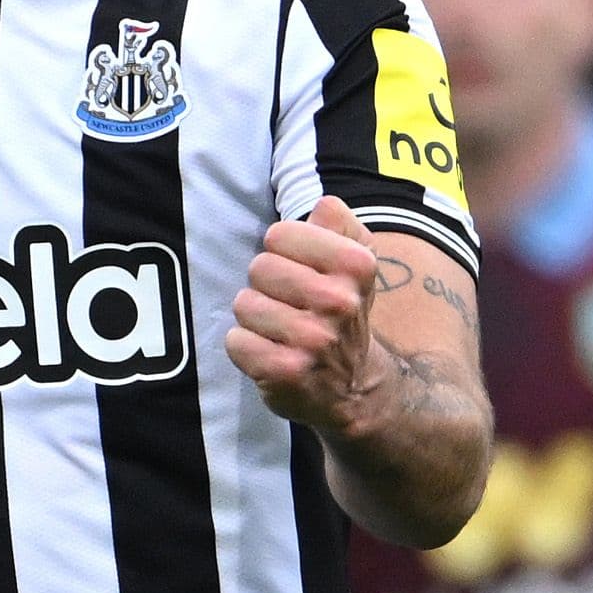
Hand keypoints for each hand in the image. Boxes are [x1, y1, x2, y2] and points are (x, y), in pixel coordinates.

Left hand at [225, 199, 390, 431]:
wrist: (355, 387)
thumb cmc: (342, 311)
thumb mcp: (354, 263)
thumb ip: (339, 224)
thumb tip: (323, 205)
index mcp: (356, 265)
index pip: (279, 234)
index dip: (283, 251)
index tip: (302, 272)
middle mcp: (339, 302)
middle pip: (259, 267)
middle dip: (267, 285)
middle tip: (290, 305)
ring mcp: (313, 340)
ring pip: (244, 303)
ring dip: (255, 317)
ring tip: (280, 331)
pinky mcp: (286, 372)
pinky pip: (236, 341)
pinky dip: (245, 347)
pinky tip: (270, 353)